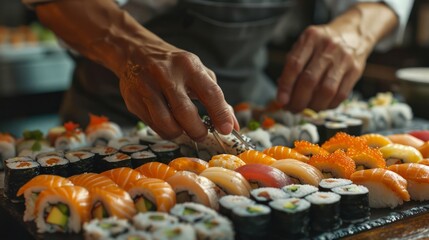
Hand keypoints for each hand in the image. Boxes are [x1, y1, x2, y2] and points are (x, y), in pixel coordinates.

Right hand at [119, 44, 238, 140]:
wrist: (135, 51)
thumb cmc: (174, 66)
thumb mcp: (198, 73)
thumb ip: (217, 98)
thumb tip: (232, 126)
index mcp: (188, 65)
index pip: (209, 92)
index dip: (220, 114)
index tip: (226, 129)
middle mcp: (165, 74)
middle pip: (184, 112)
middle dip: (197, 130)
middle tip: (202, 134)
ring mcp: (146, 87)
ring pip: (166, 124)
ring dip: (179, 133)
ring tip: (184, 129)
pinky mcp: (133, 100)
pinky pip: (152, 125)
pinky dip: (164, 130)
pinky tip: (168, 122)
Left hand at [276, 24, 366, 111]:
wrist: (354, 32)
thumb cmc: (323, 42)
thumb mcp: (305, 44)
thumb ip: (293, 65)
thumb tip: (284, 94)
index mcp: (310, 38)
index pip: (294, 65)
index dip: (286, 86)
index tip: (281, 101)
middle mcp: (328, 47)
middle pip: (310, 80)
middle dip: (298, 100)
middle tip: (292, 109)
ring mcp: (344, 58)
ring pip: (326, 91)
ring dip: (313, 106)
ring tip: (306, 110)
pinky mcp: (356, 70)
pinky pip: (341, 95)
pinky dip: (328, 105)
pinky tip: (321, 105)